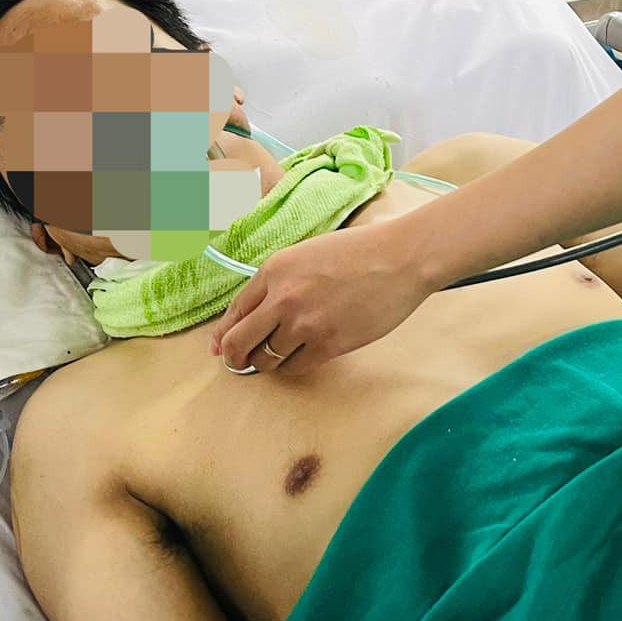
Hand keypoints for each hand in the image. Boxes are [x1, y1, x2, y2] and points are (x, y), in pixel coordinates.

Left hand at [209, 218, 435, 373]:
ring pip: (266, 360)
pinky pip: (295, 368)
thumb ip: (278, 282)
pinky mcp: (328, 344)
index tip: (220, 349)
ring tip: (280, 356)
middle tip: (239, 364)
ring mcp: (305, 324)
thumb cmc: (359, 252)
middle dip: (235, 359)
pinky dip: (294, 365)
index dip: (223, 336)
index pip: (234, 312)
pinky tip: (304, 355)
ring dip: (269, 363)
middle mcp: (282, 298)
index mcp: (274, 270)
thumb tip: (252, 316)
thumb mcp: (306, 255)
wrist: (401, 259)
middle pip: (239, 343)